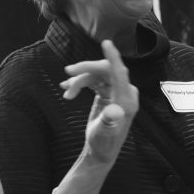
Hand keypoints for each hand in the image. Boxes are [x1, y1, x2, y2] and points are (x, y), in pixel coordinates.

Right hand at [60, 40, 138, 164]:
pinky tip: (68, 90)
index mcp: (126, 100)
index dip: (113, 56)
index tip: (106, 42)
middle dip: (86, 69)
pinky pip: (94, 81)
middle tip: (68, 72)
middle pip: (105, 70)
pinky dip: (81, 83)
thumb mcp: (104, 134)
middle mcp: (124, 93)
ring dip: (80, 80)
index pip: (120, 72)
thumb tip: (113, 111)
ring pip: (97, 75)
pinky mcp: (108, 93)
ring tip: (66, 91)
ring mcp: (117, 92)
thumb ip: (108, 122)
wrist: (101, 152)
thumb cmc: (103, 144)